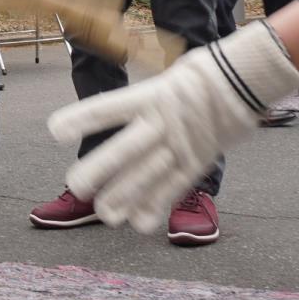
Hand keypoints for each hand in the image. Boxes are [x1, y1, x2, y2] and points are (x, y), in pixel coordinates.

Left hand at [46, 22, 298, 233]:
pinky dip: (157, 206)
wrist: (243, 80)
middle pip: (127, 150)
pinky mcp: (197, 163)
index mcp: (149, 96)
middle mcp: (162, 123)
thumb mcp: (163, 77)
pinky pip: (175, 188)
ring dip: (125, 197)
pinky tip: (138, 223)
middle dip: (100, 170)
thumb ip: (137, 100)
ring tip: (104, 214)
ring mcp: (181, 145)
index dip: (82, 119)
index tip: (55, 131)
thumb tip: (109, 111)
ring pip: (149, 175)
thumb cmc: (195, 77)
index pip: (109, 108)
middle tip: (75, 187)